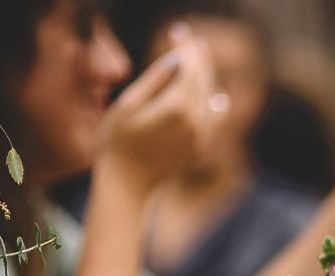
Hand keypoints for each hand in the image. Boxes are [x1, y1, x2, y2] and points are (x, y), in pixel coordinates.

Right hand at [96, 32, 227, 199]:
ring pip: (213, 101)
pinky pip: (216, 123)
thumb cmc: (118, 141)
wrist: (128, 183)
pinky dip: (215, 107)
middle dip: (197, 59)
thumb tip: (178, 59)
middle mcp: (197, 123)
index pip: (191, 68)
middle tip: (188, 41)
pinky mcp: (203, 150)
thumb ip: (156, 79)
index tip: (178, 33)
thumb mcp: (129, 103)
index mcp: (177, 108)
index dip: (187, 48)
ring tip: (197, 65)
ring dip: (206, 81)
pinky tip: (216, 100)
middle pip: (205, 82)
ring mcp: (203, 139)